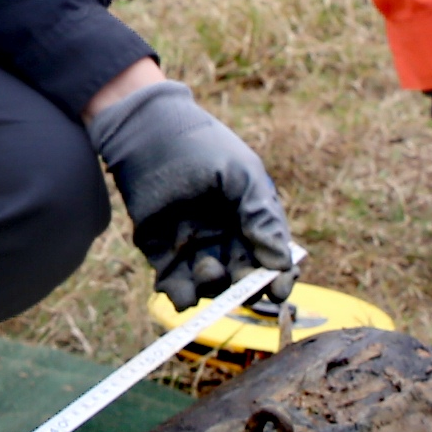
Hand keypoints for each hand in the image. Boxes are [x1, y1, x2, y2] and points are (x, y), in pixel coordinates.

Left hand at [88, 78, 298, 307]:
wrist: (148, 133)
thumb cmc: (201, 146)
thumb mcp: (242, 175)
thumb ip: (262, 216)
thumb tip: (283, 263)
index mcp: (251, 219)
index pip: (273, 258)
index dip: (280, 278)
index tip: (278, 290)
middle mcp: (226, 238)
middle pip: (244, 279)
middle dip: (246, 288)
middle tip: (242, 284)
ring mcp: (195, 248)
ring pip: (211, 287)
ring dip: (213, 289)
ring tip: (208, 268)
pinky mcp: (162, 253)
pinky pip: (176, 286)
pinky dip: (180, 298)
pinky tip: (182, 295)